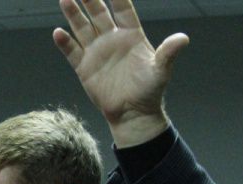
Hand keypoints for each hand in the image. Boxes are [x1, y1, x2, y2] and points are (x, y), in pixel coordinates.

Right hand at [53, 0, 188, 146]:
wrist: (133, 114)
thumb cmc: (150, 91)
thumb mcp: (161, 70)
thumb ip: (169, 52)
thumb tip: (183, 39)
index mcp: (131, 35)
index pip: (123, 9)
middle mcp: (112, 40)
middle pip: (99, 13)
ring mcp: (97, 52)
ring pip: (82, 28)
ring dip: (74, 14)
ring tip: (65, 0)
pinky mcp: (85, 68)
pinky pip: (72, 52)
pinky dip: (65, 43)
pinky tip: (58, 33)